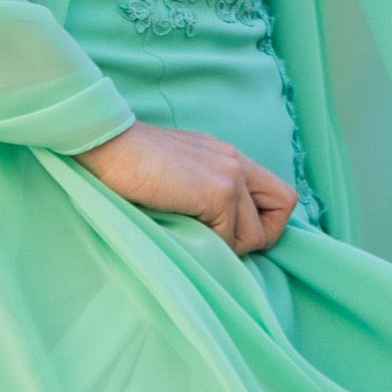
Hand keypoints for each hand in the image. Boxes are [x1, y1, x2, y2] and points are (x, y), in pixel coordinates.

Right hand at [76, 121, 297, 254]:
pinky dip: (210, 247)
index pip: (276, 192)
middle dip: (261, 235)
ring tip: (194, 236)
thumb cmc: (128, 164)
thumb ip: (200, 189)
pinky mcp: (218, 193)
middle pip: (283, 206)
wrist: (108, 145)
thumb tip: (213, 230)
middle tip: (224, 242)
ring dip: (228, 246)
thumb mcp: (176, 172)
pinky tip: (183, 232)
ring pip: (255, 234)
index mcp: (226, 156)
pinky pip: (230, 239)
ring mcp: (230, 175)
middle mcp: (235, 161)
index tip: (232, 232)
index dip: (263, 220)